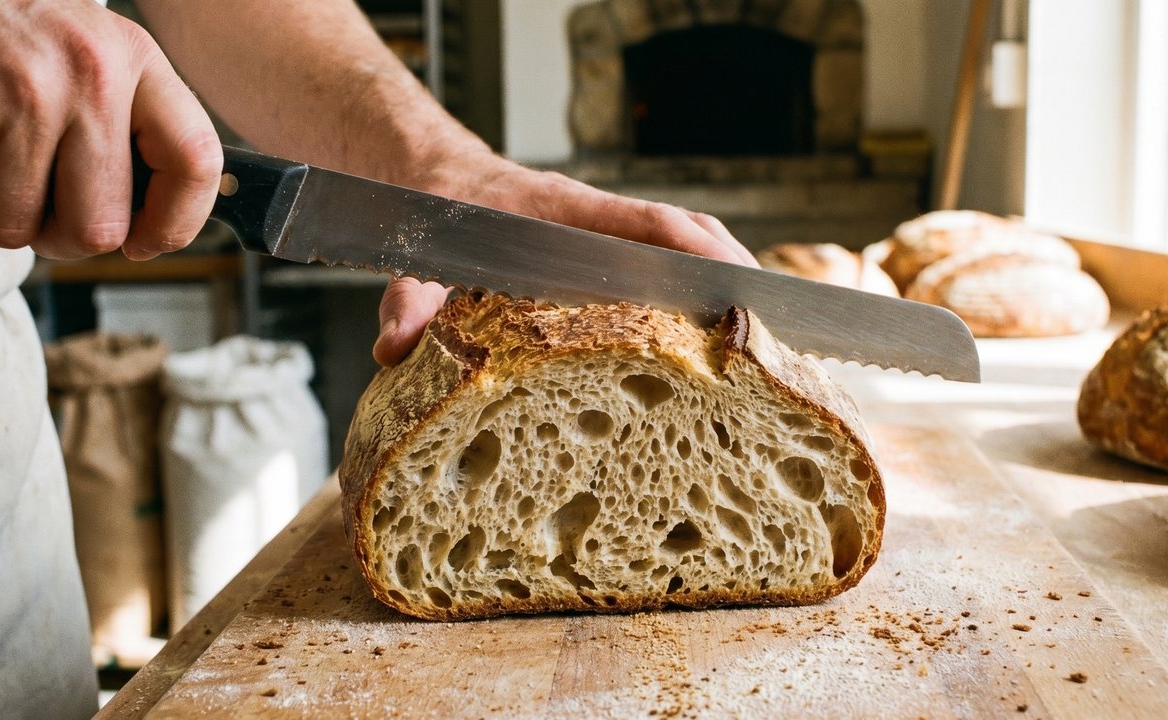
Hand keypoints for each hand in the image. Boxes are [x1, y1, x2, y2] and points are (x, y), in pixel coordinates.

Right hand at [0, 0, 221, 259]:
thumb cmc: (17, 23)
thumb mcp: (98, 50)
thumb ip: (132, 123)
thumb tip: (147, 221)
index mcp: (134, 60)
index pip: (195, 162)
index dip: (176, 223)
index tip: (146, 242)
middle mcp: (89, 77)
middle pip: (97, 229)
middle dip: (62, 236)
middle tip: (41, 203)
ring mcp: (21, 96)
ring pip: (15, 229)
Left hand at [372, 156, 756, 365]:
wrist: (430, 182)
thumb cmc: (434, 213)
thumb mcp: (413, 255)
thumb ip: (408, 296)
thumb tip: (396, 345)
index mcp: (561, 211)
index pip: (645, 221)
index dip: (695, 248)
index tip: (733, 278)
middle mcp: (591, 220)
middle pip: (682, 231)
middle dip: (730, 268)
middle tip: (771, 323)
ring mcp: (600, 234)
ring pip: (677, 245)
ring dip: (719, 279)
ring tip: (757, 336)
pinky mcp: (598, 253)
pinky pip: (658, 261)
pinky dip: (691, 287)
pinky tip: (705, 335)